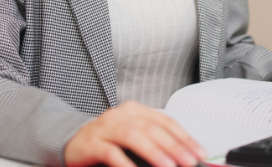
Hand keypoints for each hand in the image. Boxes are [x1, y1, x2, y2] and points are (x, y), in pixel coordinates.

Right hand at [63, 100, 205, 166]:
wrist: (71, 141)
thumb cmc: (107, 141)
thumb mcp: (133, 138)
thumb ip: (154, 144)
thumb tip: (181, 158)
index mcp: (136, 110)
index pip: (166, 121)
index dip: (185, 137)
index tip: (200, 152)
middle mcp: (121, 115)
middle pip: (153, 128)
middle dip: (174, 146)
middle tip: (189, 161)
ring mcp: (105, 127)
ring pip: (134, 136)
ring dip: (154, 152)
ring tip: (169, 166)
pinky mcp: (91, 143)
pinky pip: (111, 152)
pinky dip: (126, 163)